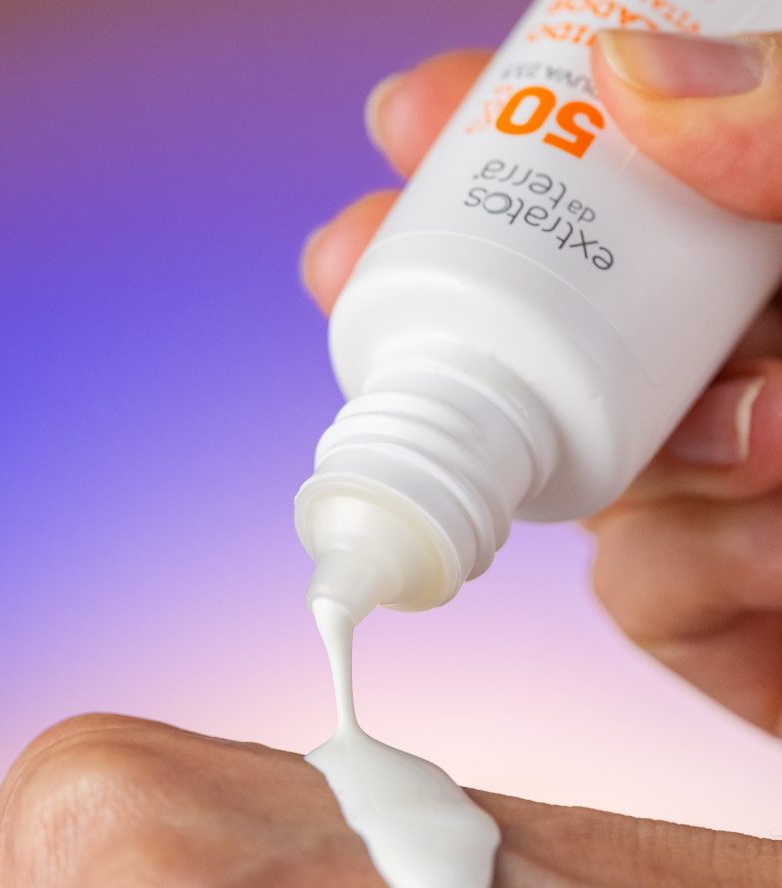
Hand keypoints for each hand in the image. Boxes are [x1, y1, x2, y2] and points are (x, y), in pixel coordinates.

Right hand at [300, 33, 781, 733]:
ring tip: (767, 451)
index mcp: (774, 256)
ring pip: (580, 452)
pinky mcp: (723, 609)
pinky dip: (690, 572)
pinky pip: (636, 586)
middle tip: (356, 245)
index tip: (415, 114)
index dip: (511, 131)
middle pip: (557, 309)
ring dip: (624, 449)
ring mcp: (728, 489)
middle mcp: (749, 360)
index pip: (626, 172)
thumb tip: (632, 69)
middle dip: (447, 283)